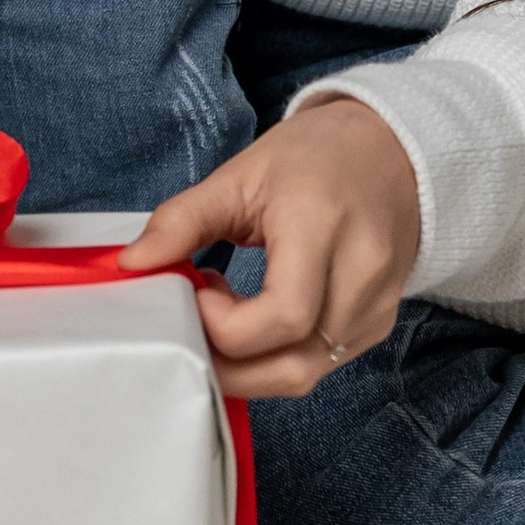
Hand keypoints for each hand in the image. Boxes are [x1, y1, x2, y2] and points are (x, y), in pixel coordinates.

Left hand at [119, 98, 421, 398]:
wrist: (392, 149)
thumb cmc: (315, 156)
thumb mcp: (241, 174)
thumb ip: (182, 221)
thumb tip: (131, 265)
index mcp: (324, 224)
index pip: (282, 315)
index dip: (224, 324)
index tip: (196, 289)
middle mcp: (361, 273)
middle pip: (292, 365)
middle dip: (227, 363)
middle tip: (196, 321)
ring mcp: (377, 306)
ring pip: (303, 375)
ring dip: (250, 365)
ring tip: (228, 314)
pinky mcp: (378, 325)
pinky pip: (319, 366)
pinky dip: (277, 357)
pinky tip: (260, 318)